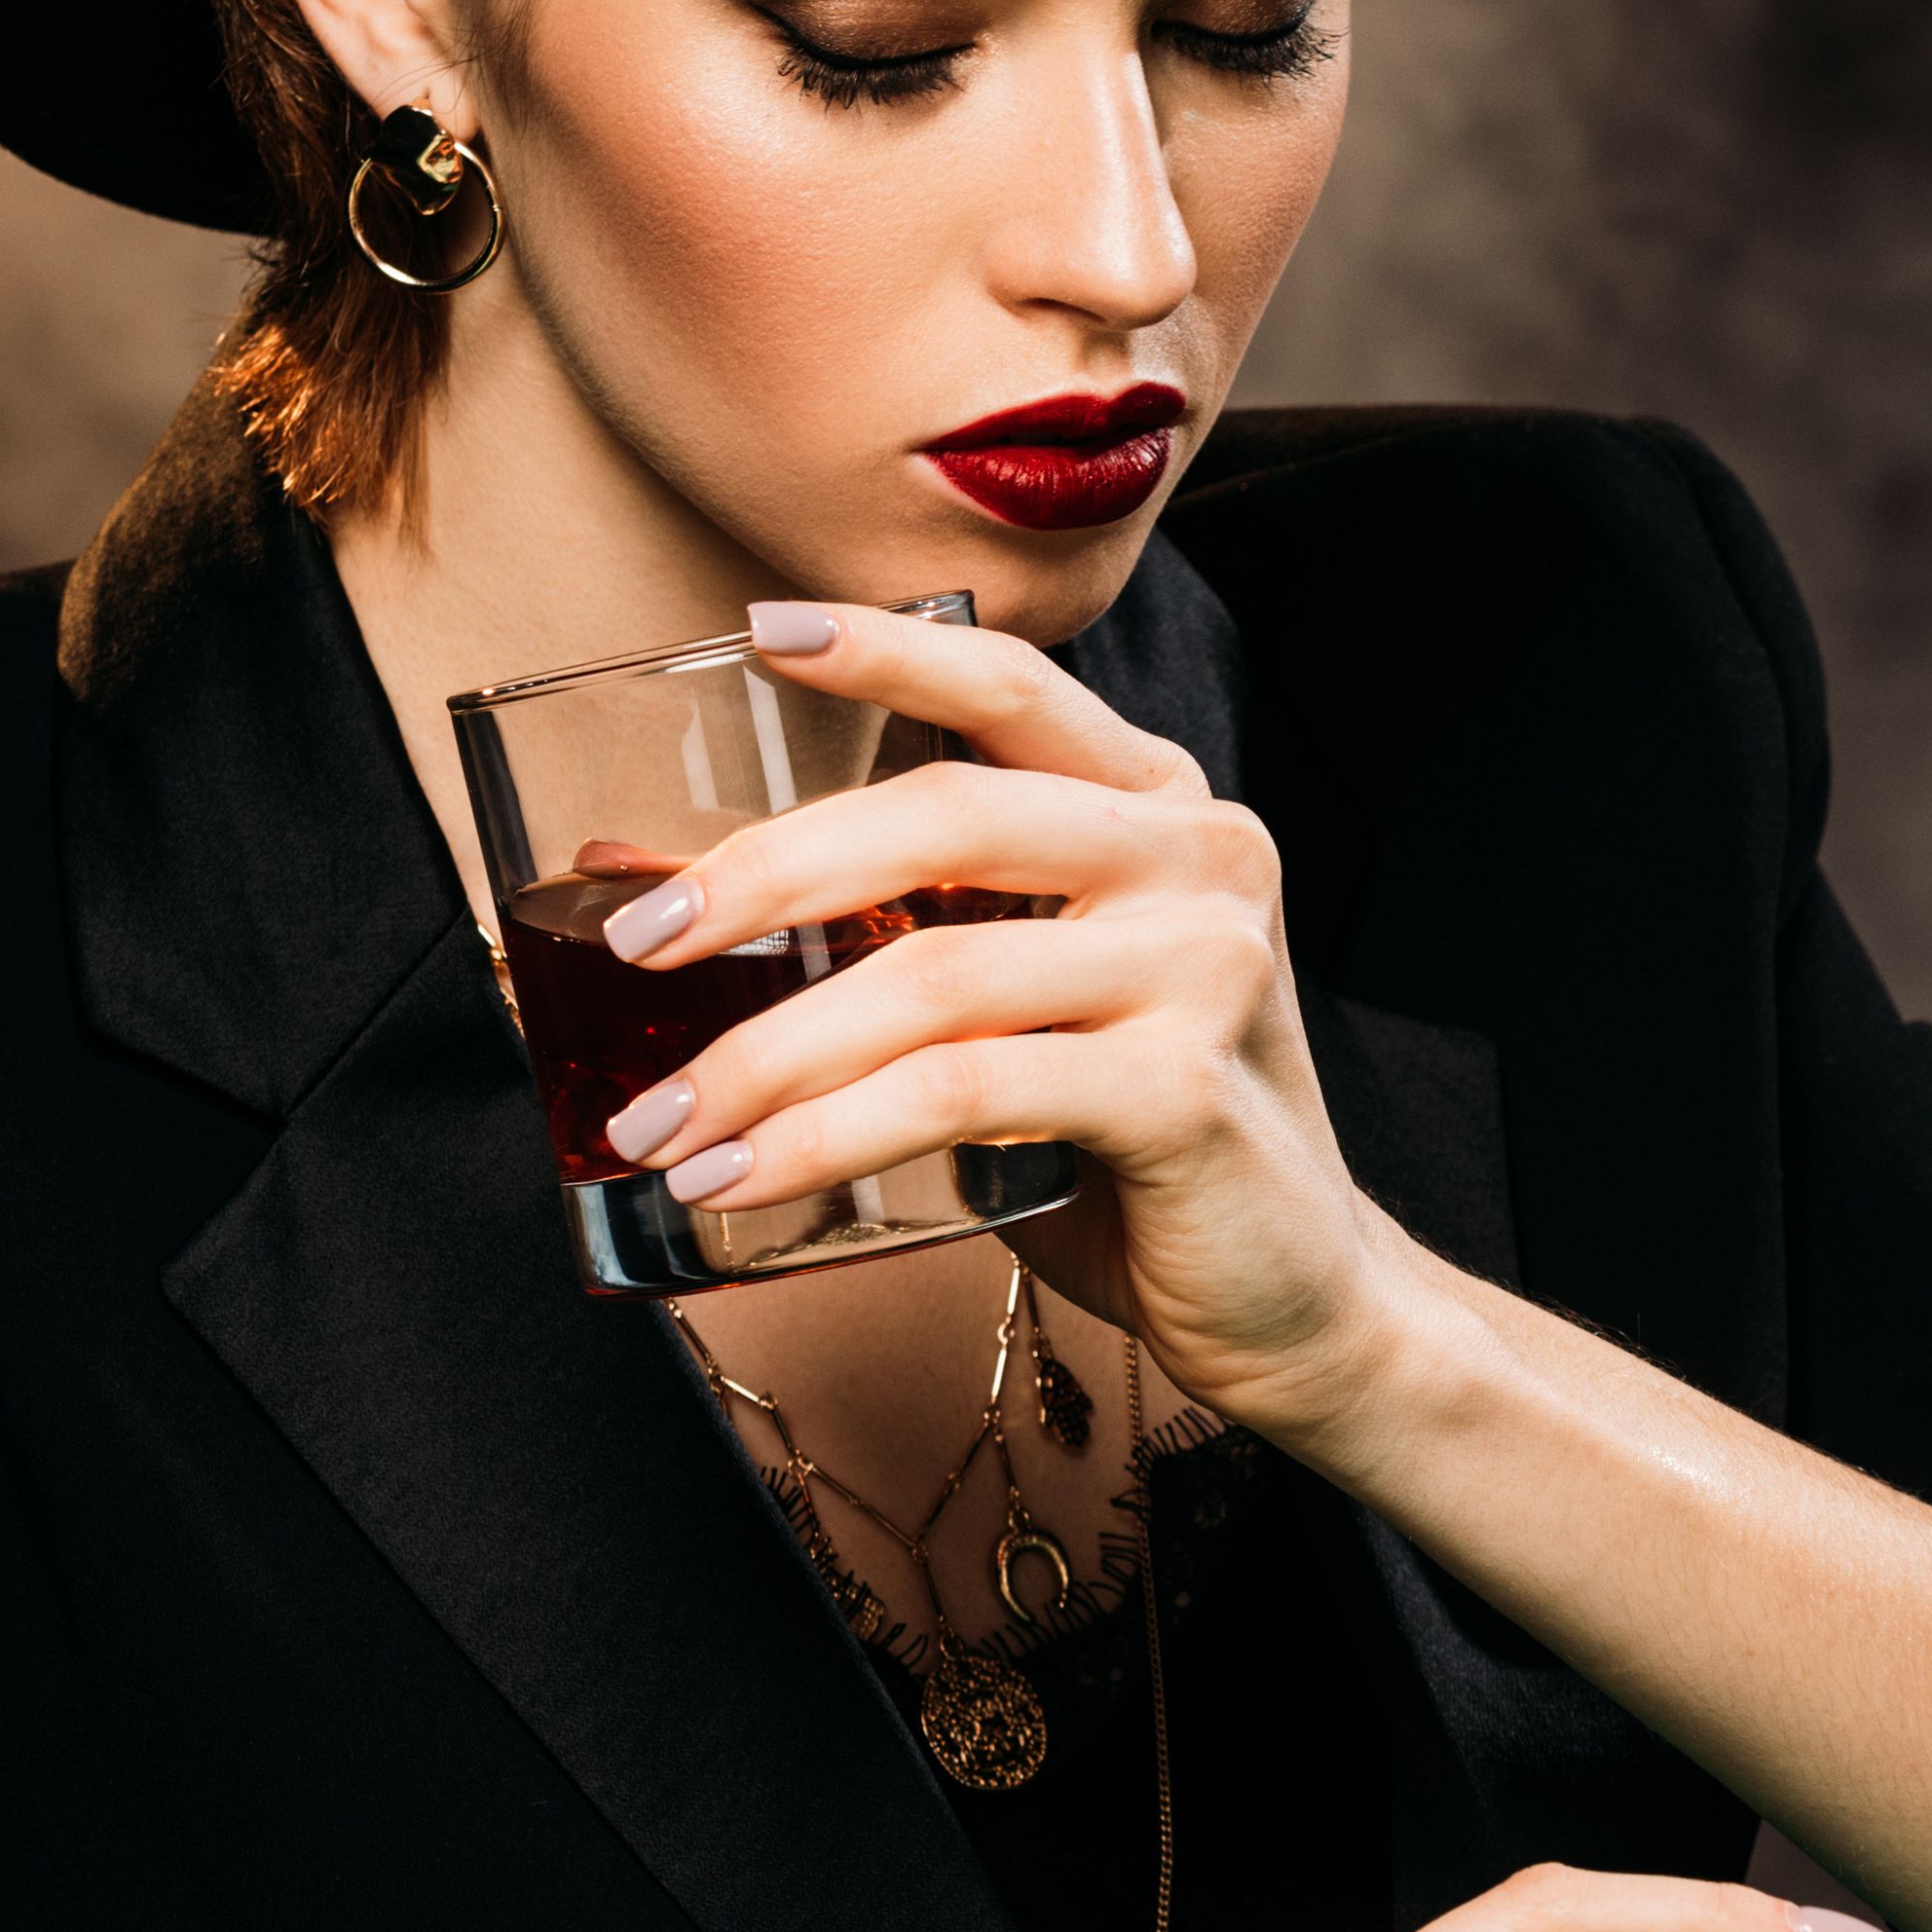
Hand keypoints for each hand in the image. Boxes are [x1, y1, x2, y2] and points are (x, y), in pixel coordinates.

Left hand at [571, 598, 1414, 1435]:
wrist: (1294, 1298)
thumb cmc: (1131, 1150)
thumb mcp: (1004, 1016)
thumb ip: (874, 938)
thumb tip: (644, 882)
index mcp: (1160, 813)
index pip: (1015, 688)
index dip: (890, 649)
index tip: (760, 633)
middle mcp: (1198, 861)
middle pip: (949, 813)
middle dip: (766, 875)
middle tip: (637, 943)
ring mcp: (1206, 967)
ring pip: (935, 974)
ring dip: (766, 1057)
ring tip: (661, 1125)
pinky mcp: (1184, 1088)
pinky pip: (961, 1091)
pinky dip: (826, 1140)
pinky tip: (742, 1182)